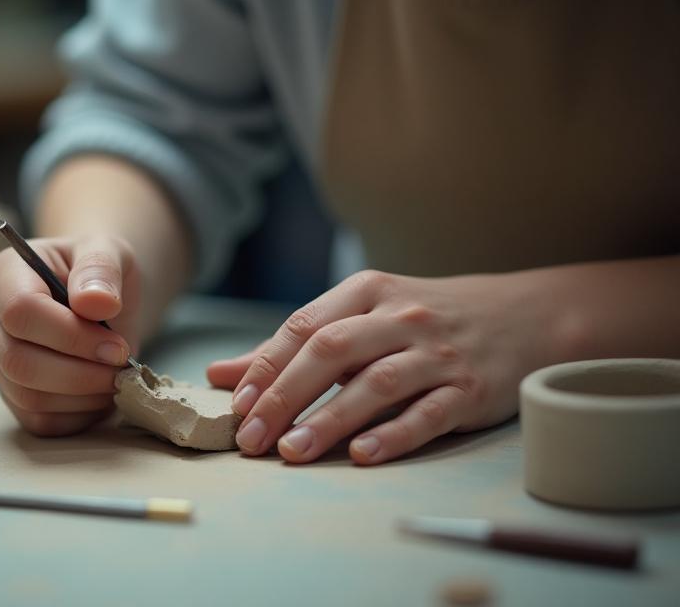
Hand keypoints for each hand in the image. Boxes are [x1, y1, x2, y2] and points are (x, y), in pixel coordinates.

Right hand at [0, 234, 140, 435]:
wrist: (101, 299)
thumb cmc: (99, 273)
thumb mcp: (109, 251)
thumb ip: (101, 268)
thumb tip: (96, 303)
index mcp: (6, 275)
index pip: (21, 311)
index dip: (71, 335)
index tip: (117, 345)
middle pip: (18, 361)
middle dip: (80, 372)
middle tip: (123, 366)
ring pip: (28, 397)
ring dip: (83, 395)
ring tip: (116, 377)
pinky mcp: (14, 395)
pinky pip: (40, 421)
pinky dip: (79, 415)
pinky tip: (101, 392)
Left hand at [207, 269, 567, 464]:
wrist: (525, 316)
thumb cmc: (425, 319)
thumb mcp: (362, 315)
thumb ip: (294, 345)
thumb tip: (221, 373)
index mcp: (367, 292)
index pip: (303, 326)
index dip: (266, 366)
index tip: (236, 405)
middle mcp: (400, 317)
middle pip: (332, 351)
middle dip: (284, 395)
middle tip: (252, 438)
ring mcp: (437, 352)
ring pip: (376, 384)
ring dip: (329, 419)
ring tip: (292, 451)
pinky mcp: (470, 389)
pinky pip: (429, 413)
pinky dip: (394, 434)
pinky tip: (362, 455)